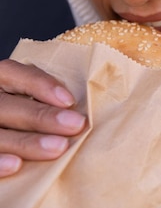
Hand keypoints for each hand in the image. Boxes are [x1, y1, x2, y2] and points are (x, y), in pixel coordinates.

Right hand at [0, 59, 85, 177]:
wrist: (2, 133)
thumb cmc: (20, 113)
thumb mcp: (23, 97)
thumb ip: (40, 97)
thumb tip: (76, 109)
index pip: (12, 73)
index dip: (40, 84)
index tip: (69, 100)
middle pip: (6, 106)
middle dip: (41, 116)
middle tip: (75, 125)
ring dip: (26, 142)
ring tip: (58, 148)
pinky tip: (17, 166)